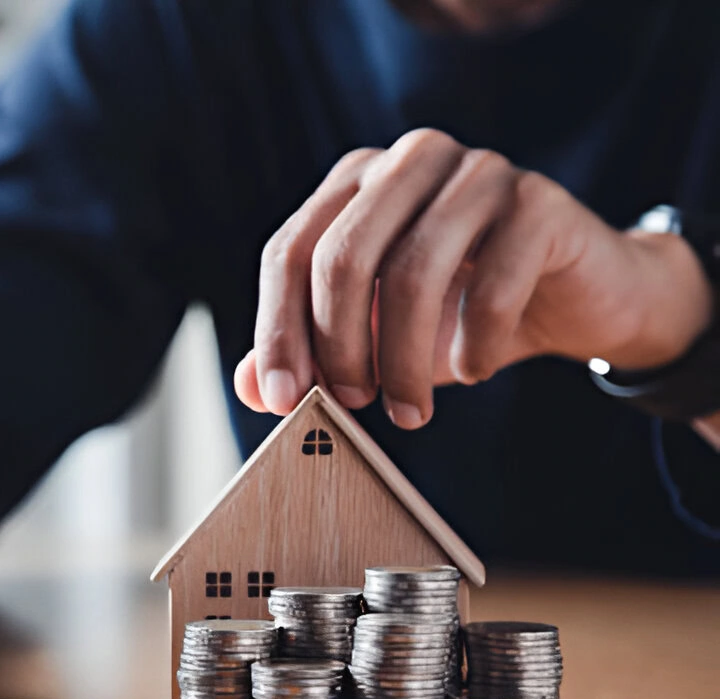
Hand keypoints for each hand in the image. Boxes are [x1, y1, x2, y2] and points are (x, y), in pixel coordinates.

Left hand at [235, 128, 713, 426]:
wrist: (575, 298)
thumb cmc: (460, 311)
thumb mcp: (375, 336)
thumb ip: (311, 350)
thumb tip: (249, 385)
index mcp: (355, 182)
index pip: (289, 251)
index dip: (278, 329)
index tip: (283, 399)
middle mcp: (408, 161)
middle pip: (341, 257)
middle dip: (339, 346)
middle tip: (354, 405)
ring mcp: (477, 171)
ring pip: (413, 272)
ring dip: (403, 360)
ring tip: (409, 411)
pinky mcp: (539, 201)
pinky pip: (492, 284)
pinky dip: (474, 345)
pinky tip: (472, 371)